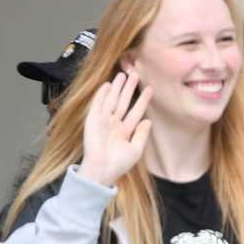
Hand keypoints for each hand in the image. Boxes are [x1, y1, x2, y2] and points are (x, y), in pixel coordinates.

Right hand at [80, 71, 149, 187]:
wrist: (102, 169)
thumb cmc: (119, 163)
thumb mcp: (136, 150)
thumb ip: (142, 134)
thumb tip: (148, 121)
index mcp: (126, 130)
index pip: (136, 111)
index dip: (143, 100)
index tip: (150, 89)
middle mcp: (115, 123)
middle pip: (124, 101)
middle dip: (129, 88)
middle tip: (135, 73)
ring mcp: (103, 121)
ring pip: (112, 100)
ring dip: (117, 87)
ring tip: (123, 74)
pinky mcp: (92, 120)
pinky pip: (98, 104)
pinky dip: (102, 95)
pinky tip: (107, 85)